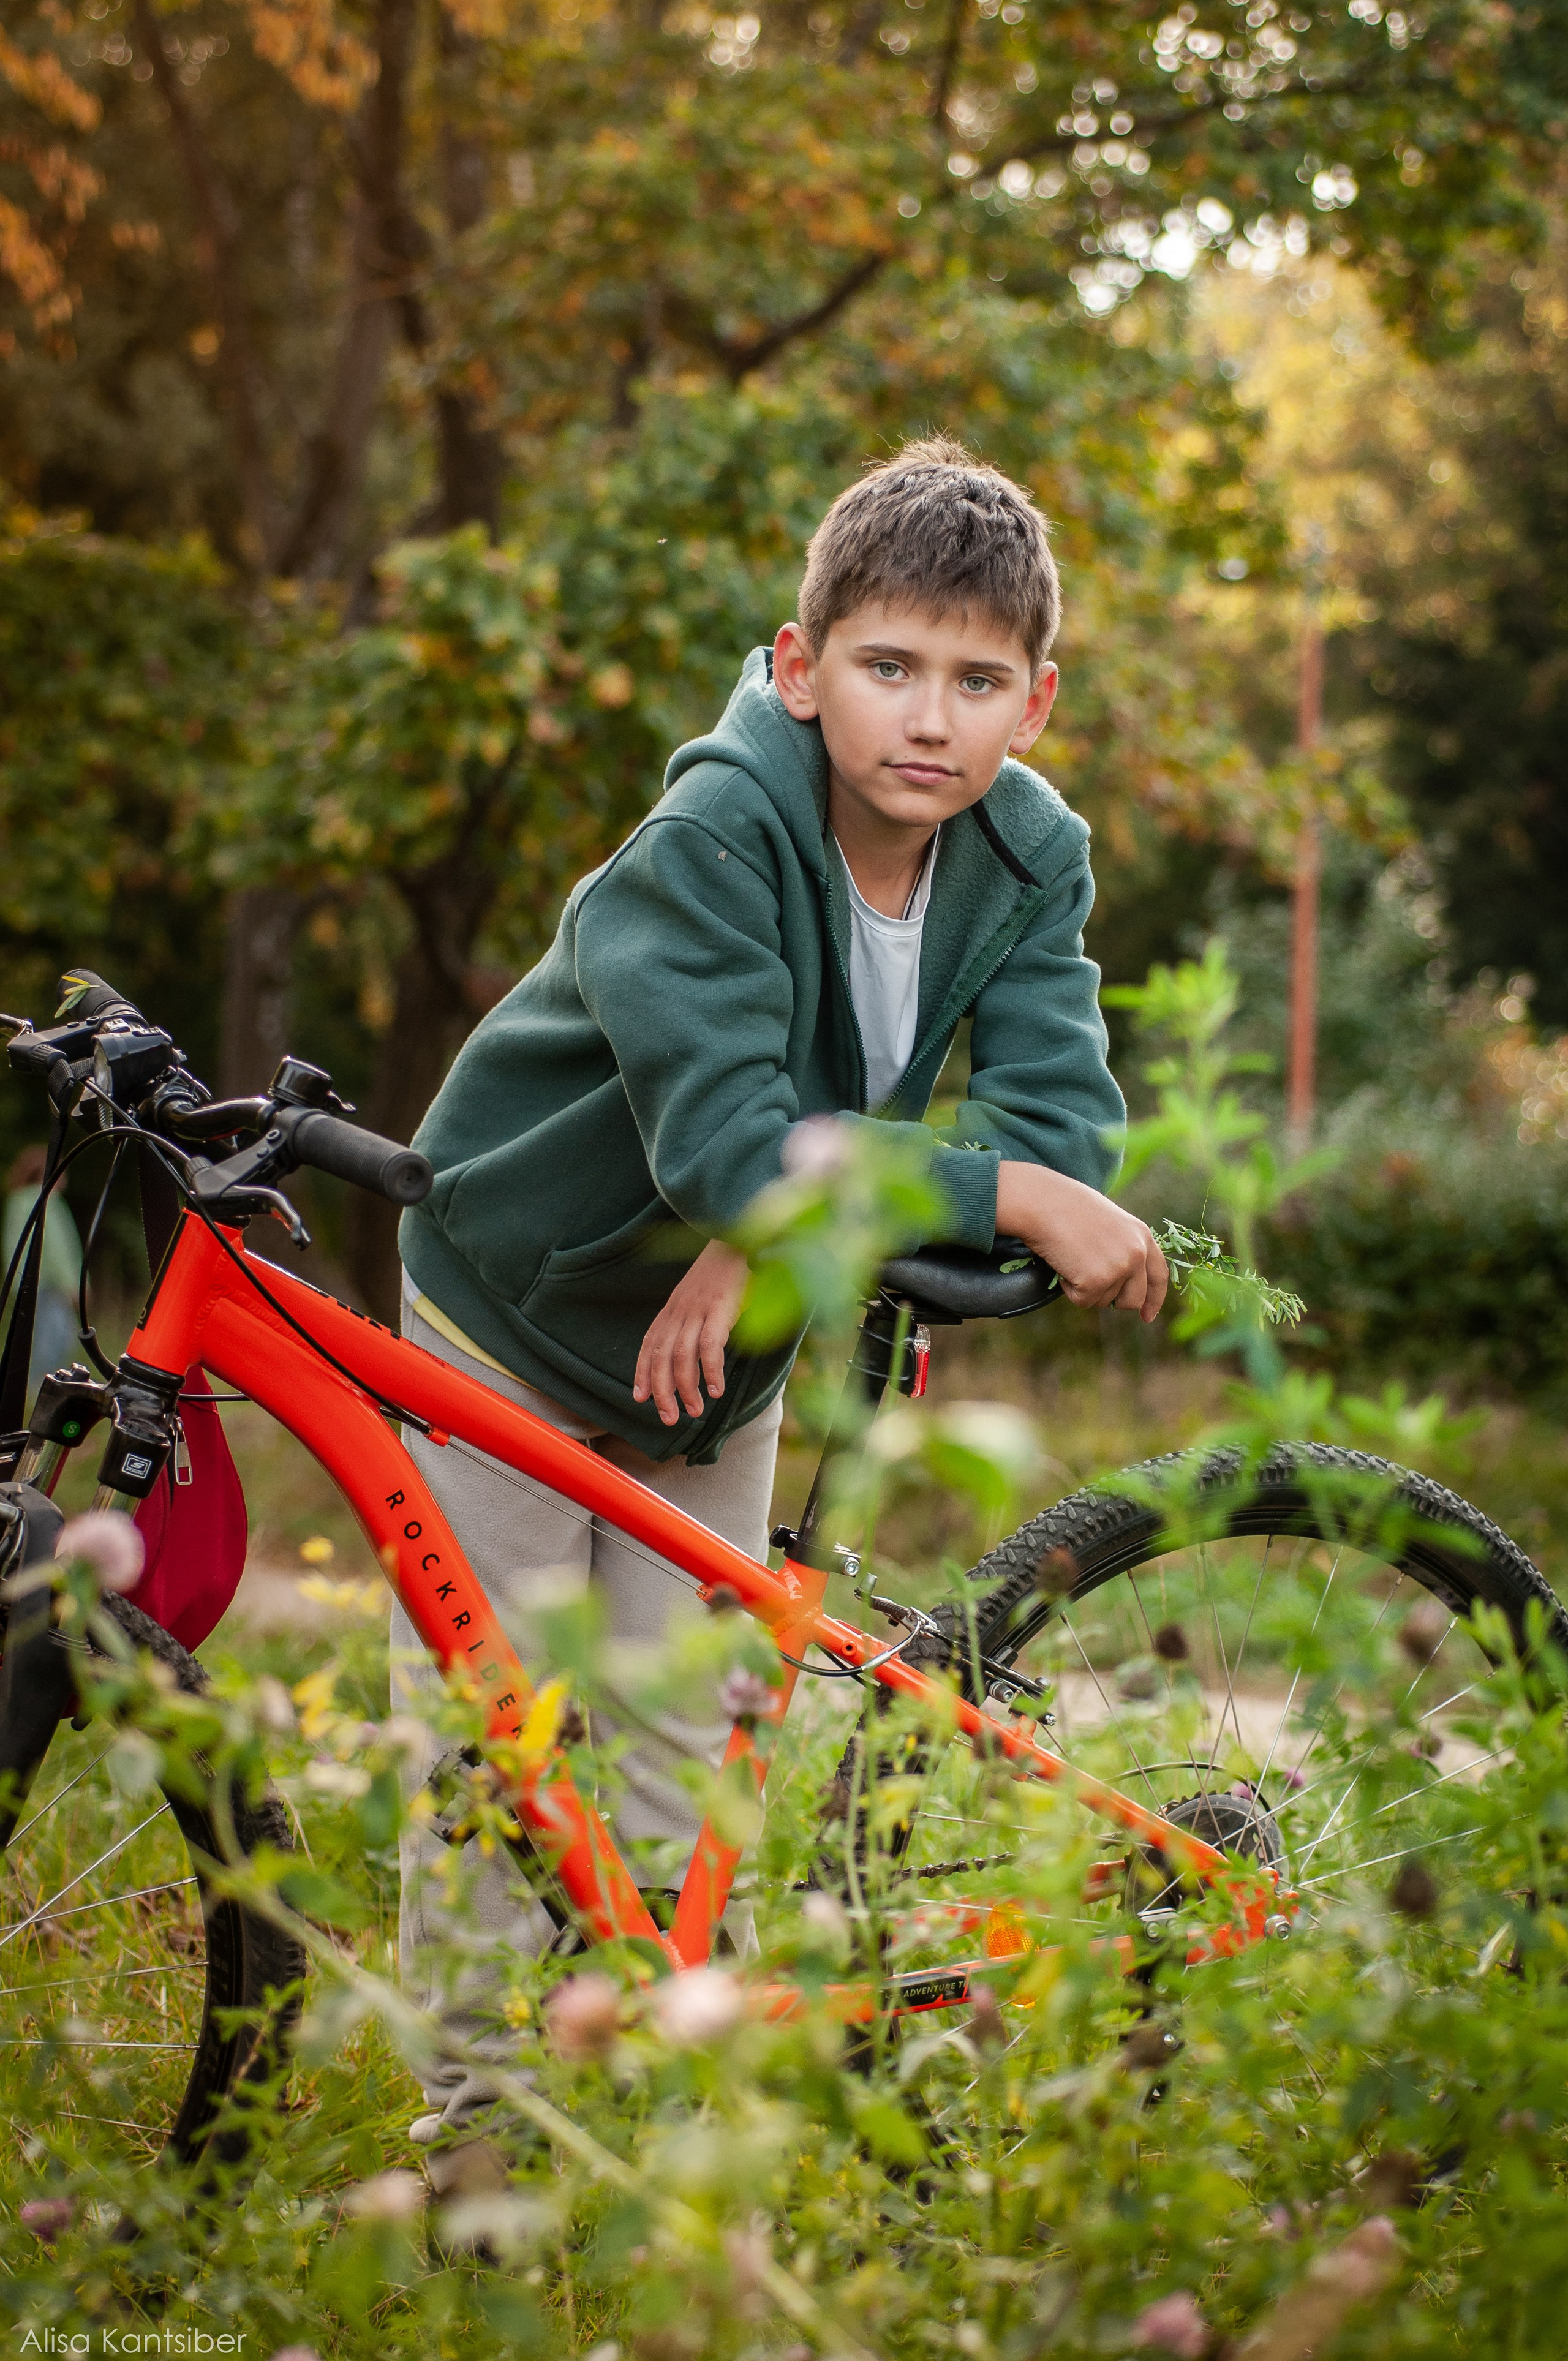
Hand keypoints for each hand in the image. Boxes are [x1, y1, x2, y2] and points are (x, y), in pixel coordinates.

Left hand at [633, 1240, 749, 1425]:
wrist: (740, 1236)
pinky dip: (711, 1370)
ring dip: (687, 1388)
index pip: (650, 1345)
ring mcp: (698, 1309)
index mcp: (672, 1308)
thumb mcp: (698, 1295)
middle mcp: (679, 1310)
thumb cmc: (725, 1270)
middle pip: (662, 1357)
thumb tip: (691, 1349)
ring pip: (682, 1356)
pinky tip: (716, 1389)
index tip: (639, 1398)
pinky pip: (710, 1345)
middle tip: (668, 1418)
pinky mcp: (720, 1308)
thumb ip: (690, 1319)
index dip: (642, 1373)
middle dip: (661, 1391)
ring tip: (695, 1411)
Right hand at [994, 1162, 1167, 1321]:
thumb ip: (1122, 1248)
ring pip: (1104, 1301)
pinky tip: (1063, 1264)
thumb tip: (1119, 1282)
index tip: (1147, 1316)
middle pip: (1134, 1299)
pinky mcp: (1096, 1281)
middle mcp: (1136, 1253)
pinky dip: (1069, 1288)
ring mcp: (1119, 1268)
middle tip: (1092, 1286)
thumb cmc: (1067, 1206)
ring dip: (1086, 1288)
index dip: (1154, 1299)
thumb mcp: (1108, 1223)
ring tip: (1072, 1258)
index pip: (1158, 1276)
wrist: (1042, 1202)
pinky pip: (1083, 1301)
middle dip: (1114, 1300)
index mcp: (1142, 1235)